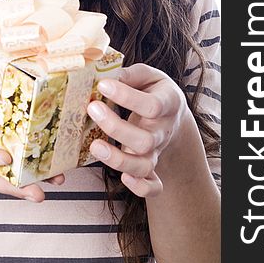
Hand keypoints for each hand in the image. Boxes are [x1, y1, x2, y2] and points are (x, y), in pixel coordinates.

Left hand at [87, 63, 187, 197]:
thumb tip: (108, 75)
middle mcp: (163, 131)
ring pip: (144, 165)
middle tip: (92, 108)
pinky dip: (141, 188)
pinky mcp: (152, 167)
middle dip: (115, 128)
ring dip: (118, 160)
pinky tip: (124, 179)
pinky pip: (152, 187)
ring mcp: (157, 151)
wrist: (171, 114)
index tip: (102, 85)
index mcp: (168, 103)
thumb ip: (131, 74)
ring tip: (94, 145)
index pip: (152, 105)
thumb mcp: (148, 76)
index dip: (127, 97)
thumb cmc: (153, 91)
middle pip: (145, 140)